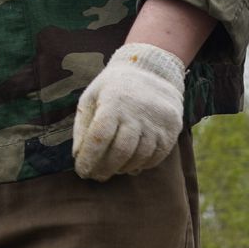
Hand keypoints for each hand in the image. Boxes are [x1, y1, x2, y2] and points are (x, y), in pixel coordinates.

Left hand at [72, 43, 184, 180]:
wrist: (153, 71)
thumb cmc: (114, 88)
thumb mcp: (92, 97)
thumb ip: (83, 126)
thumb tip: (77, 155)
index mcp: (113, 102)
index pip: (99, 137)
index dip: (89, 158)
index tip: (81, 171)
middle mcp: (136, 112)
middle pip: (120, 151)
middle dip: (104, 168)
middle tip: (95, 176)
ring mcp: (156, 121)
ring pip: (138, 157)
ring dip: (122, 168)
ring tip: (111, 169)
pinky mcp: (171, 129)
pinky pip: (155, 157)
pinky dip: (140, 165)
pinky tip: (129, 164)